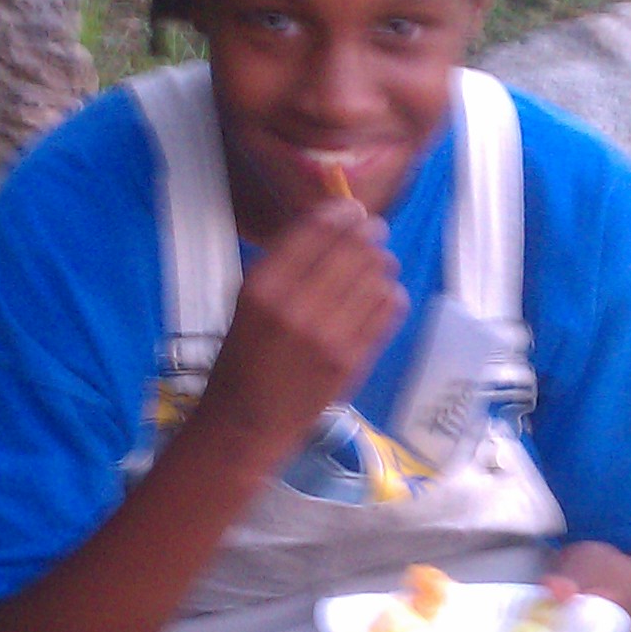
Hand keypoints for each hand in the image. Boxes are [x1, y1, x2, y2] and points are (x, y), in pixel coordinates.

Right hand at [188, 198, 405, 450]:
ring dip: (381, 263)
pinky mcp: (352, 360)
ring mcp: (329, 335)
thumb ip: (284, 266)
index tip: (352, 209)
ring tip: (378, 261)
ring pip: (375, 277)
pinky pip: (387, 311)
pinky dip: (389, 294)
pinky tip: (382, 293)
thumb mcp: (246, 302)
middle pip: (352, 250)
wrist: (246, 423)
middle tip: (374, 230)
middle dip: (368, 233)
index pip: (314, 232)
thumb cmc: (241, 358)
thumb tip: (329, 227)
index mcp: (263, 288)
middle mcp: (296, 307)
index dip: (340, 213)